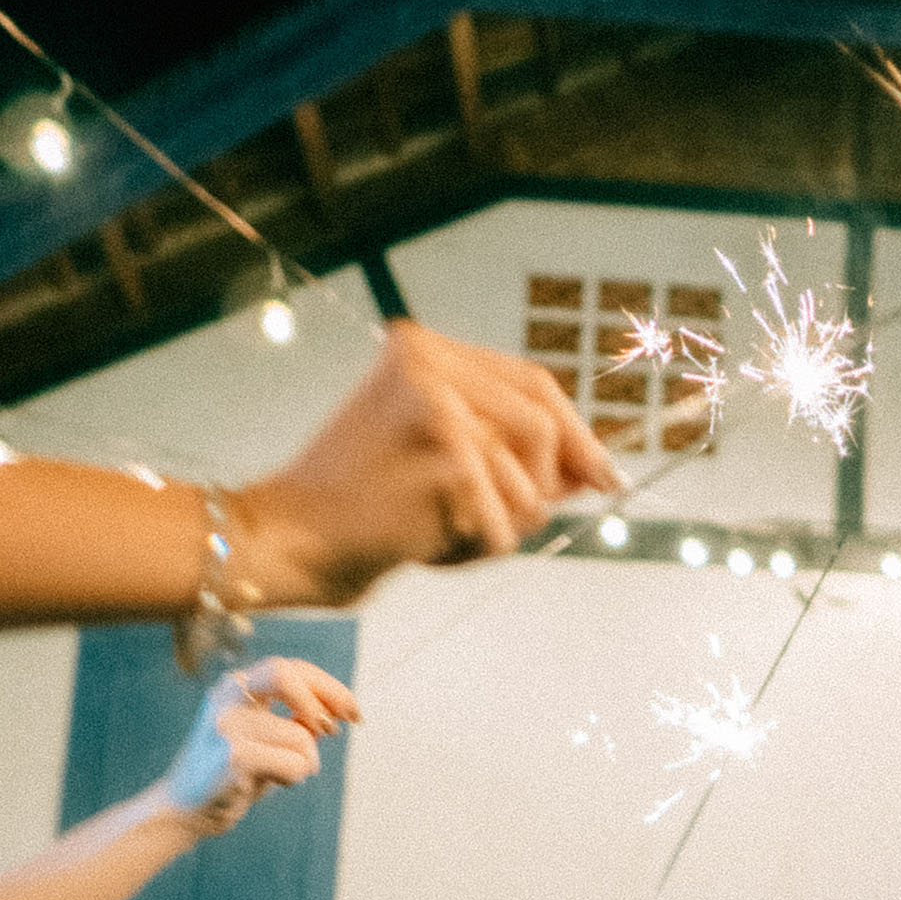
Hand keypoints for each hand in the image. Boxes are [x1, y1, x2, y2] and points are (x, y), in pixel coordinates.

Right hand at [160, 657, 358, 836]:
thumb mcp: (269, 740)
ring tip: (279, 774)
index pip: (290, 668)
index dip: (328, 687)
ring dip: (306, 762)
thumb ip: (297, 721)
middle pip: (284, 672)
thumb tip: (339, 711)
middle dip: (323, 698)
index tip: (353, 713)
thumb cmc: (236, 775)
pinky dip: (294, 777)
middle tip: (335, 731)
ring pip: (300, 736)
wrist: (187, 810)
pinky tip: (270, 782)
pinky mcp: (234, 754)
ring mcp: (227, 723)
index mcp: (237, 687)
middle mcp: (228, 696)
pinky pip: (295, 763)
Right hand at [233, 322, 620, 605]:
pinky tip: (427, 547)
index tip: (606, 473)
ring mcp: (438, 404)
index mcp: (424, 348)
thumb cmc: (366, 508)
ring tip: (448, 531)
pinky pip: (502, 524)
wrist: (294, 537)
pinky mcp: (445, 457)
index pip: (532, 382)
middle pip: (545, 425)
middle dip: (550, 484)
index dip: (577, 433)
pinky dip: (475, 550)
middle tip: (522, 520)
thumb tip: (596, 467)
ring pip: (532, 481)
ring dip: (504, 525)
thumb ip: (510, 451)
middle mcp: (429, 361)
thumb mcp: (443, 460)